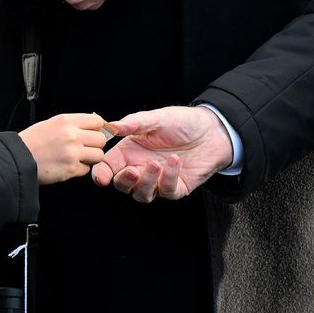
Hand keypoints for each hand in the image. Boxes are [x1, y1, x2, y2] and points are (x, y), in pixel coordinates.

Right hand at [19, 112, 110, 183]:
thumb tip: (94, 124)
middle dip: (95, 145)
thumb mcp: (52, 123)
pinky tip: (67, 166)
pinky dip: (80, 169)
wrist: (16, 159)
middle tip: (84, 148)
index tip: (94, 134)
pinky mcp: (70, 169)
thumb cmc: (32, 141)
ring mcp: (72, 153)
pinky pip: (86, 169)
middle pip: (101, 139)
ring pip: (98, 155)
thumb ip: (72, 124)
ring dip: (90, 158)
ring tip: (77, 158)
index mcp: (66, 121)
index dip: (97, 129)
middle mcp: (71, 135)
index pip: (97, 122)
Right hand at [91, 106, 233, 202]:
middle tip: (132, 171)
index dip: (101, 174)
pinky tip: (175, 161)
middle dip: (124, 181)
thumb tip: (110, 126)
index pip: (109, 167)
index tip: (101, 178)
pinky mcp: (176, 187)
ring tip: (156, 163)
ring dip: (147, 182)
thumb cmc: (182, 122)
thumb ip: (133, 123)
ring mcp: (159, 180)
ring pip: (142, 194)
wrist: (213, 130)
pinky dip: (169, 178)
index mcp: (130, 151)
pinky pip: (167, 191)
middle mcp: (141, 167)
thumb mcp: (156, 118)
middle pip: (123, 185)